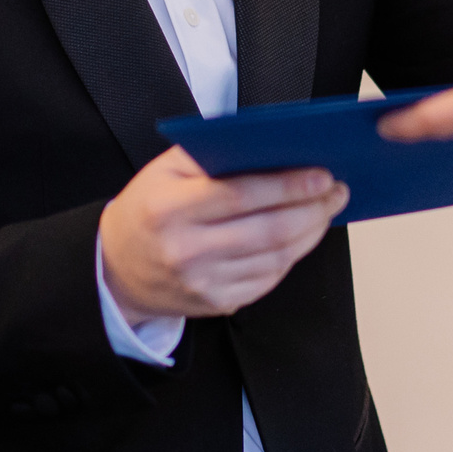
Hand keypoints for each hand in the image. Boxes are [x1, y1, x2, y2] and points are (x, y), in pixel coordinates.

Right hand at [99, 147, 347, 321]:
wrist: (115, 269)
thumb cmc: (148, 209)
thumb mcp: (165, 170)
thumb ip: (212, 154)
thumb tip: (272, 147)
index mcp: (171, 209)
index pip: (242, 195)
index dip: (289, 186)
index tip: (322, 176)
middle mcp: (186, 250)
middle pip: (269, 231)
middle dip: (313, 210)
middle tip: (336, 192)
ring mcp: (203, 283)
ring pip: (276, 258)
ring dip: (311, 232)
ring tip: (325, 210)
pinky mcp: (216, 304)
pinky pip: (269, 279)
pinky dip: (292, 256)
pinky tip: (301, 237)